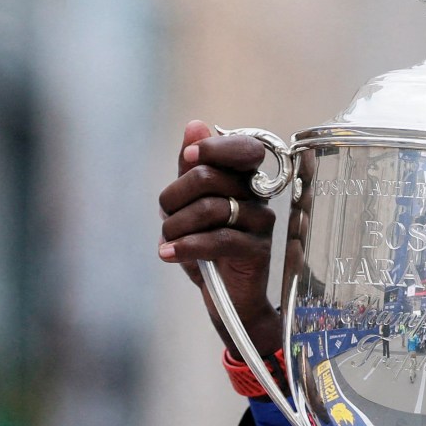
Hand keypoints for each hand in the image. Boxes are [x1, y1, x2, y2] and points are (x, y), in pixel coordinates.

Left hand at [158, 121, 279, 358]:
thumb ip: (191, 169)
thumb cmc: (209, 250)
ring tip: (166, 240)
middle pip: (211, 177)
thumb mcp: (190, 208)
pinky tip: (167, 254)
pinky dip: (185, 246)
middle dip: (174, 195)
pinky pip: (217, 240)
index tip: (186, 160)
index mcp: (244, 179)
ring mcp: (260, 224)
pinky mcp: (257, 252)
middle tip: (164, 214)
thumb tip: (195, 125)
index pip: (243, 147)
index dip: (214, 148)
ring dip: (175, 226)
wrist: (227, 299)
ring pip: (210, 208)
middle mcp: (257, 197)